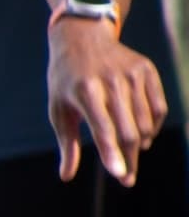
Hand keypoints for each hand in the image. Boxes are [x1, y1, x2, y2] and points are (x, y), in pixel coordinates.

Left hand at [47, 21, 167, 183]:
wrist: (82, 37)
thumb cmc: (66, 80)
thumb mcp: (58, 108)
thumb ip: (67, 143)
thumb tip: (66, 176)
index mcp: (85, 91)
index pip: (103, 129)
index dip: (112, 154)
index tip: (120, 176)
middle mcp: (111, 81)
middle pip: (128, 131)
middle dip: (129, 160)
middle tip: (126, 179)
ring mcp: (132, 74)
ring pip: (145, 123)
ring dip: (140, 145)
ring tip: (130, 153)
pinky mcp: (146, 70)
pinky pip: (158, 108)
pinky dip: (152, 126)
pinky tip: (142, 133)